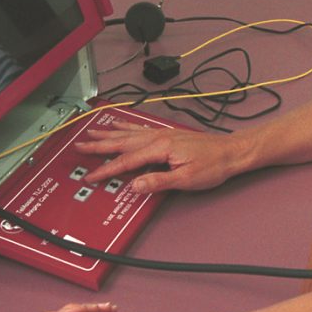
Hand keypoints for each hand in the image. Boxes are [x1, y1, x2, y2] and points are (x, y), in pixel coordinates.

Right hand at [77, 125, 251, 193]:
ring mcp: (163, 135)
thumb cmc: (213, 166)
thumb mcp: (185, 180)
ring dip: (110, 134)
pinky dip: (127, 127)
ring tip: (93, 132)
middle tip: (79, 146)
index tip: (90, 176)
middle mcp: (159, 138)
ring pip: (129, 133)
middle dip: (99, 145)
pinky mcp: (168, 135)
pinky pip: (140, 129)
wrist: (231, 152)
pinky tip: (121, 126)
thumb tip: (134, 185)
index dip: (106, 170)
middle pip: (122, 143)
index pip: (126, 162)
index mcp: (160, 148)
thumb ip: (157, 182)